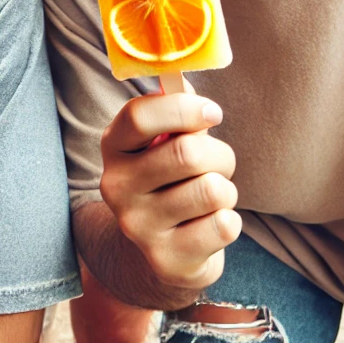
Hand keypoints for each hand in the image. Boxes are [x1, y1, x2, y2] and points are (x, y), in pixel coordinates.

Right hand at [99, 92, 239, 291]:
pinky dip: (229, 221)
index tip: (213, 114)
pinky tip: (210, 225)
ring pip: (212, 189)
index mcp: (113, 148)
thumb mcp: (162, 144)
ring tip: (210, 197)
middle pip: (188, 152)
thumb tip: (183, 83)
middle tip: (218, 164)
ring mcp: (138, 226)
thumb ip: (174, 112)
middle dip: (220, 155)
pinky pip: (224, 225)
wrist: (159, 254)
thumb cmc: (170, 183)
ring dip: (226, 190)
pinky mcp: (166, 259)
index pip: (139, 116)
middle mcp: (116, 187)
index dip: (185, 109)